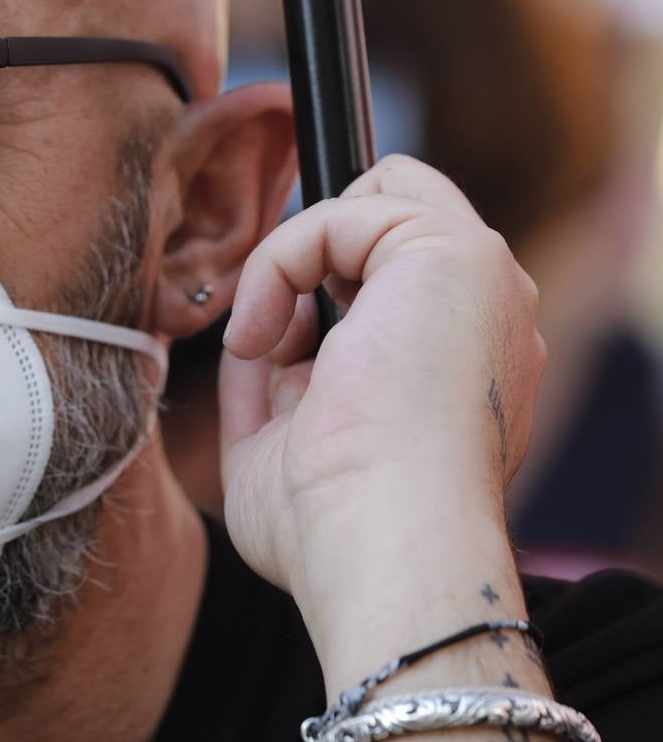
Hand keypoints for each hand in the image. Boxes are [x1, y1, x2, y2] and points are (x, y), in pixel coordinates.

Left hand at [218, 155, 544, 681]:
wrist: (379, 548)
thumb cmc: (331, 528)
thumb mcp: (285, 444)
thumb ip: (276, 380)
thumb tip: (268, 325)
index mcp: (455, 368)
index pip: (391, 283)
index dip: (321, 290)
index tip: (269, 343)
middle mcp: (482, 319)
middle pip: (398, 218)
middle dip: (316, 255)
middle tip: (271, 335)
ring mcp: (479, 282)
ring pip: (379, 193)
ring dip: (290, 260)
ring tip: (261, 344)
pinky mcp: (454, 252)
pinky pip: (339, 212)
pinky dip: (275, 264)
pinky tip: (260, 337)